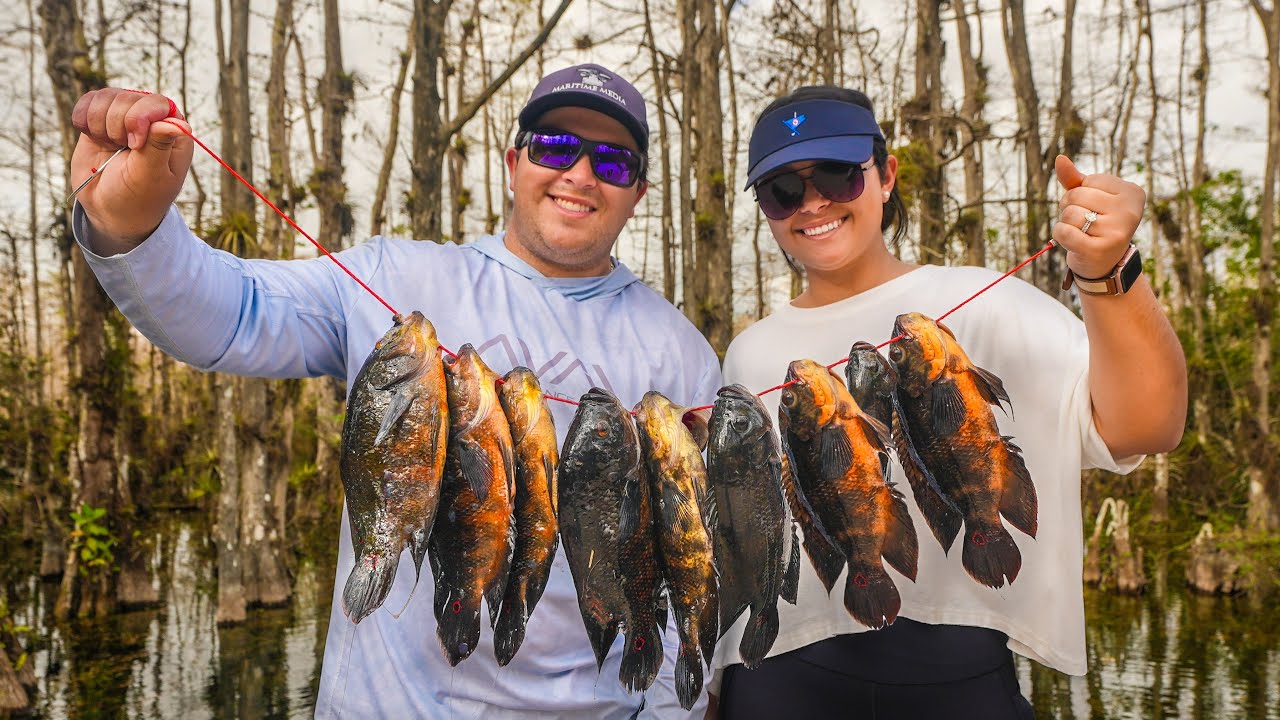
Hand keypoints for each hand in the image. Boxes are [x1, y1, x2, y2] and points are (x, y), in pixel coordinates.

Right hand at [70, 88, 194, 245]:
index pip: (158, 103)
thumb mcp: (150, 177)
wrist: (111, 208)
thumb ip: (158, 148)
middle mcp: (153, 118)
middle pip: (127, 97)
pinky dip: (84, 119)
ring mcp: (126, 115)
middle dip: (116, 126)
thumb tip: (176, 123)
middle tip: (123, 151)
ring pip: (105, 97)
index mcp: (174, 131)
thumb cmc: (139, 197)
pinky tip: (94, 139)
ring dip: (99, 125)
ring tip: (110, 147)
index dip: (139, 118)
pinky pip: (88, 101)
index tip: (133, 145)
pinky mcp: (103, 117)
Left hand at [1052, 155, 1144, 279]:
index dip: (1080, 193)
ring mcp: (1117, 231)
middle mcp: (1130, 211)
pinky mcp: (1099, 249)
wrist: (1104, 265)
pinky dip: (1060, 235)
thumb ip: (1075, 179)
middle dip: (1069, 208)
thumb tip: (1059, 159)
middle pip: (1076, 196)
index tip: (1095, 209)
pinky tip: (1072, 242)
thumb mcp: (1090, 199)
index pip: (1089, 180)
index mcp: (1132, 192)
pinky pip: (1063, 232)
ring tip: (1082, 233)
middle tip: (1084, 223)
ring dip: (1066, 223)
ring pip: (1069, 214)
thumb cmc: (1097, 225)